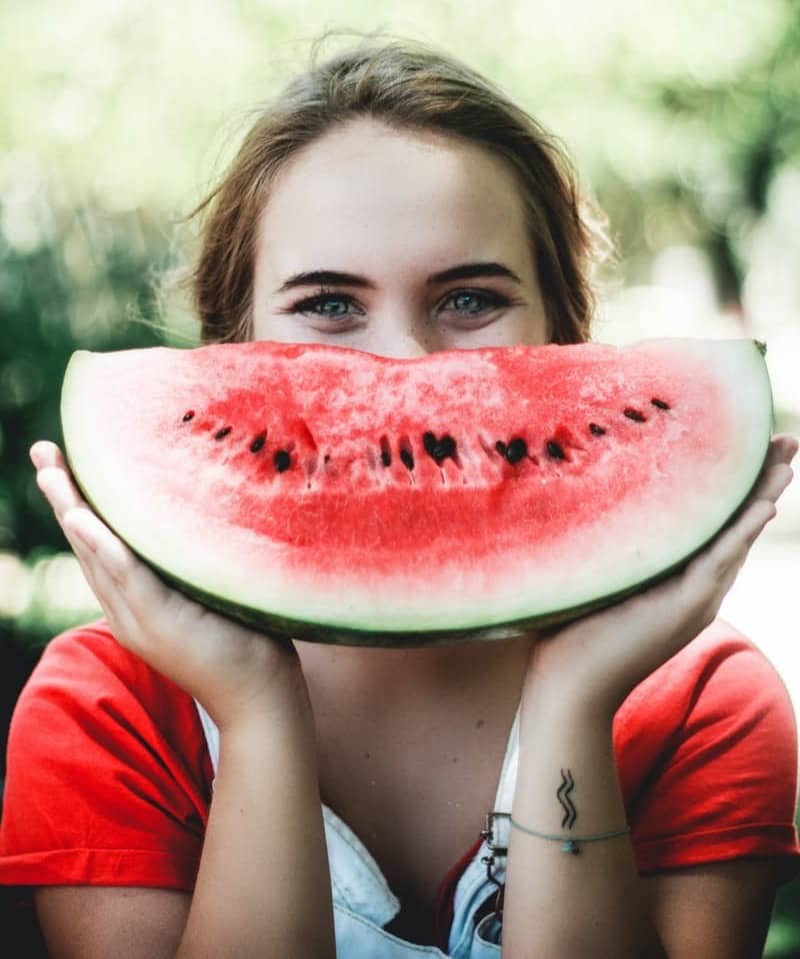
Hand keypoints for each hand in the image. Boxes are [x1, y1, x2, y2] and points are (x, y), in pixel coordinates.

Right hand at [31, 440, 308, 730]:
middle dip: (63, 497)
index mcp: (136, 603)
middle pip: (87, 545)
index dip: (78, 505)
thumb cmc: (246, 641)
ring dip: (73, 512)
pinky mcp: (162, 624)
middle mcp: (128, 611)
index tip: (62, 463)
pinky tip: (83, 518)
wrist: (259, 699)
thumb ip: (193, 564)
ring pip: (98, 557)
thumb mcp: (210, 594)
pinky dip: (103, 547)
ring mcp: (141, 620)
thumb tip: (203, 513)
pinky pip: (128, 577)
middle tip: (43, 451)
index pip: (99, 546)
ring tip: (51, 473)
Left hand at [523, 433, 797, 717]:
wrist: (569, 688)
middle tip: (787, 440)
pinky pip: (719, 562)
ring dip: (763, 495)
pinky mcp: (685, 609)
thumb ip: (607, 546)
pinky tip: (764, 504)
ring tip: (786, 459)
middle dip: (763, 481)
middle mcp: (696, 587)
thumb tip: (584, 495)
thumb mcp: (597, 577)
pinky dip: (741, 533)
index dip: (736, 487)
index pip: (716, 524)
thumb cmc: (569, 633)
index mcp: (678, 579)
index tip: (751, 446)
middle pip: (737, 525)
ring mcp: (696, 599)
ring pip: (737, 538)